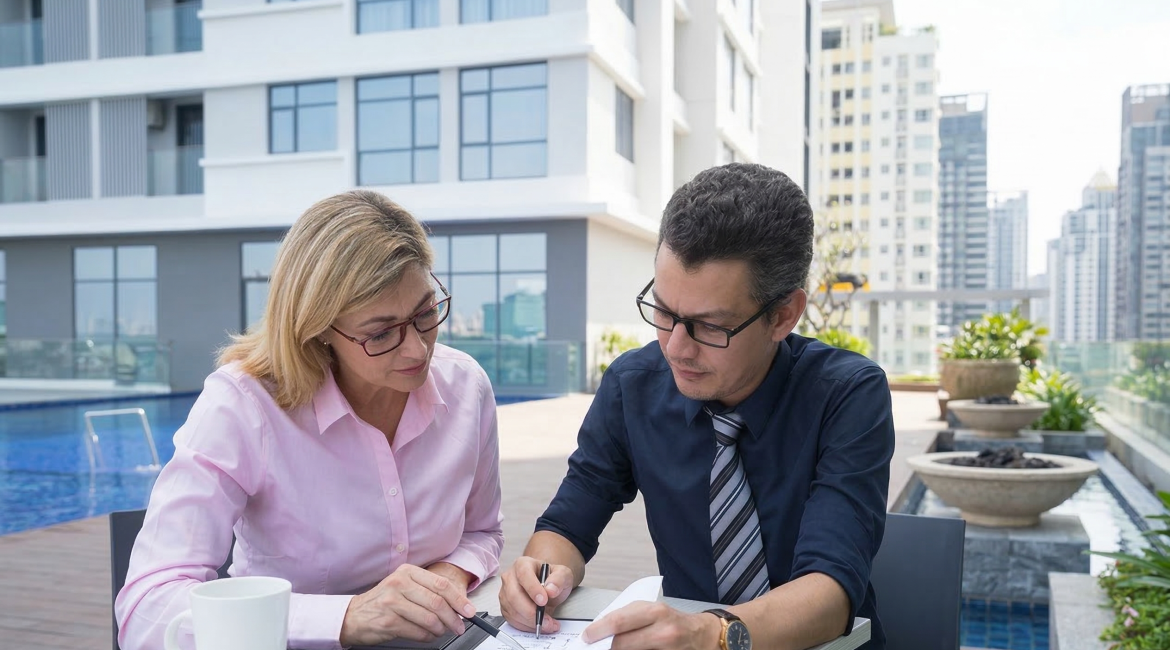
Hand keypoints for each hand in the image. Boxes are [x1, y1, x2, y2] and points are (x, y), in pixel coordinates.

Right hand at [339, 563, 477, 647]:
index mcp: (407, 572)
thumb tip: (457, 605)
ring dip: (441, 629)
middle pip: (437, 602)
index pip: (441, 584)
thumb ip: (428, 592)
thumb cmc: (383, 601)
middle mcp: (400, 583)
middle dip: (454, 617)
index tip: (469, 610)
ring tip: (442, 632)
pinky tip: (428, 635)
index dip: (459, 599)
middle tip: (460, 626)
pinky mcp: (388, 621)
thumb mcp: (404, 586)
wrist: (354, 615)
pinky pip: (418, 631)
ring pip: (429, 618)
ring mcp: (393, 602)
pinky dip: (428, 636)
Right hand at [498, 556, 574, 633]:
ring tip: (547, 624)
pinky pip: (511, 619)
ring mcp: (505, 592)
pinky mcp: (505, 607)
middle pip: (514, 595)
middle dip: (531, 611)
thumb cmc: (552, 579)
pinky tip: (537, 625)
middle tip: (547, 619)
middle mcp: (510, 577)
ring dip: (530, 621)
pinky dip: (525, 626)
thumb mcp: (563, 574)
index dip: (532, 589)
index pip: (523, 574)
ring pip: (512, 610)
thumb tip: (550, 589)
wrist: (548, 588)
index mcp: (523, 564)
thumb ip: (559, 579)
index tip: (543, 601)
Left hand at [581, 602, 722, 649]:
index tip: (587, 637)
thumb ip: (628, 617)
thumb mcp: (652, 610)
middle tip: (594, 646)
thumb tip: (602, 629)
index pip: (619, 622)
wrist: (703, 635)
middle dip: (604, 646)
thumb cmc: (673, 620)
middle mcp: (663, 632)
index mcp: (656, 613)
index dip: (598, 631)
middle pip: (622, 644)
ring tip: (610, 648)